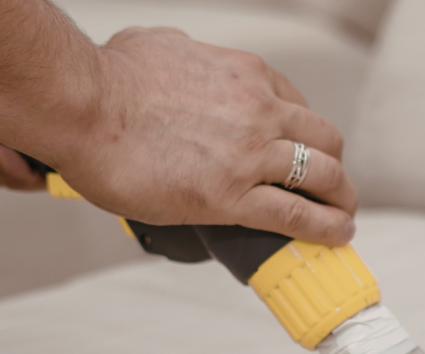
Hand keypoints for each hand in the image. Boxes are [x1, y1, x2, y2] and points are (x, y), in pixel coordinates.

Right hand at [44, 28, 358, 245]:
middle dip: (333, 166)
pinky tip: (334, 237)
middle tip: (330, 187)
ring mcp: (250, 154)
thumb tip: (175, 62)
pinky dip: (324, 229)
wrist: (82, 103)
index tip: (303, 150)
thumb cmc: (107, 77)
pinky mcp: (232, 196)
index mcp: (243, 74)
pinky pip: (297, 216)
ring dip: (339, 200)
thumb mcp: (159, 45)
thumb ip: (182, 58)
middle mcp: (257, 109)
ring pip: (322, 177)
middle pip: (323, 139)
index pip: (295, 104)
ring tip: (342, 218)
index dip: (305, 134)